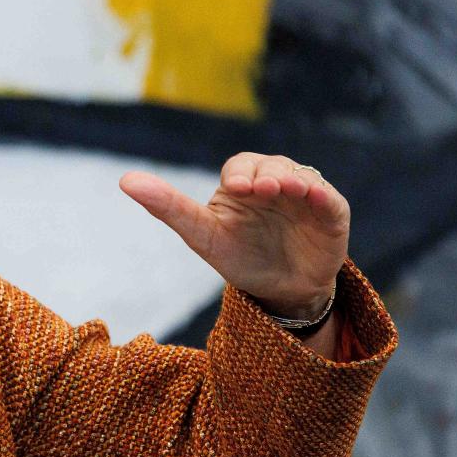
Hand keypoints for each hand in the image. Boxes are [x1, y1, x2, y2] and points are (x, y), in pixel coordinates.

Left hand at [119, 153, 348, 318]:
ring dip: (293, 180)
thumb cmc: (238, 257)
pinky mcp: (331, 212)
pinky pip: (329, 198)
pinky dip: (322, 195)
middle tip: (262, 188)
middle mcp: (274, 182)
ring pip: (301, 176)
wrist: (280, 291)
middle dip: (267, 174)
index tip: (236, 188)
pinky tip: (314, 197)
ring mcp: (305, 195)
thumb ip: (168, 207)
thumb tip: (125, 180)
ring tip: (286, 189)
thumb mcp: (201, 235)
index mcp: (242, 184)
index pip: (239, 166)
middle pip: (271, 165)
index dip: (239, 173)